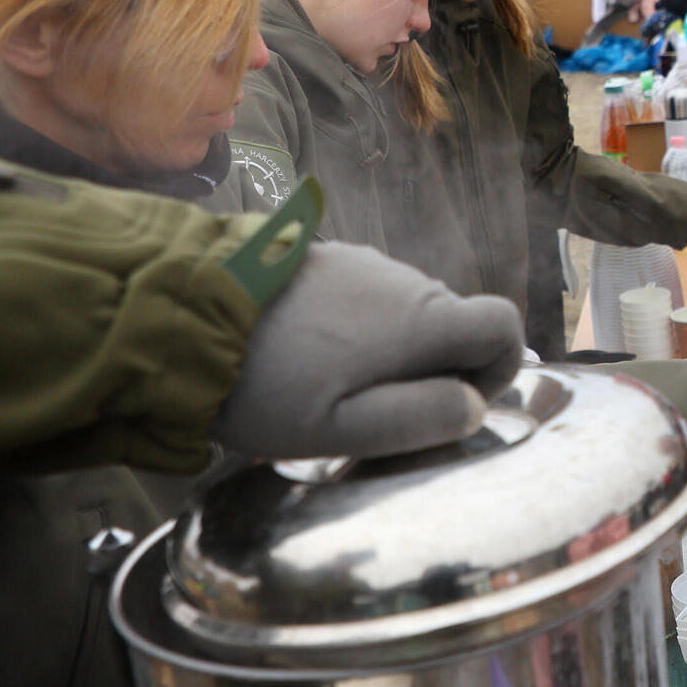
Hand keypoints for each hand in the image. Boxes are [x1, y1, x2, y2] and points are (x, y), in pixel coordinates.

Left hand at [213, 241, 526, 459]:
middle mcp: (404, 280)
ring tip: (332, 386)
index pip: (504, 325)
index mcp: (421, 321)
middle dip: (436, 369)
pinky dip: (362, 329)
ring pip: (411, 310)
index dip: (499, 368)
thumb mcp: (343, 427)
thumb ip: (419, 418)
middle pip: (454, 323)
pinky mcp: (329, 259)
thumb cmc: (266, 384)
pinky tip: (309, 355)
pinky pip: (372, 296)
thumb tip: (472, 407)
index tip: (456, 401)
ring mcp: (366, 264)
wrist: (181, 315)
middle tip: (374, 411)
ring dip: (395, 350)